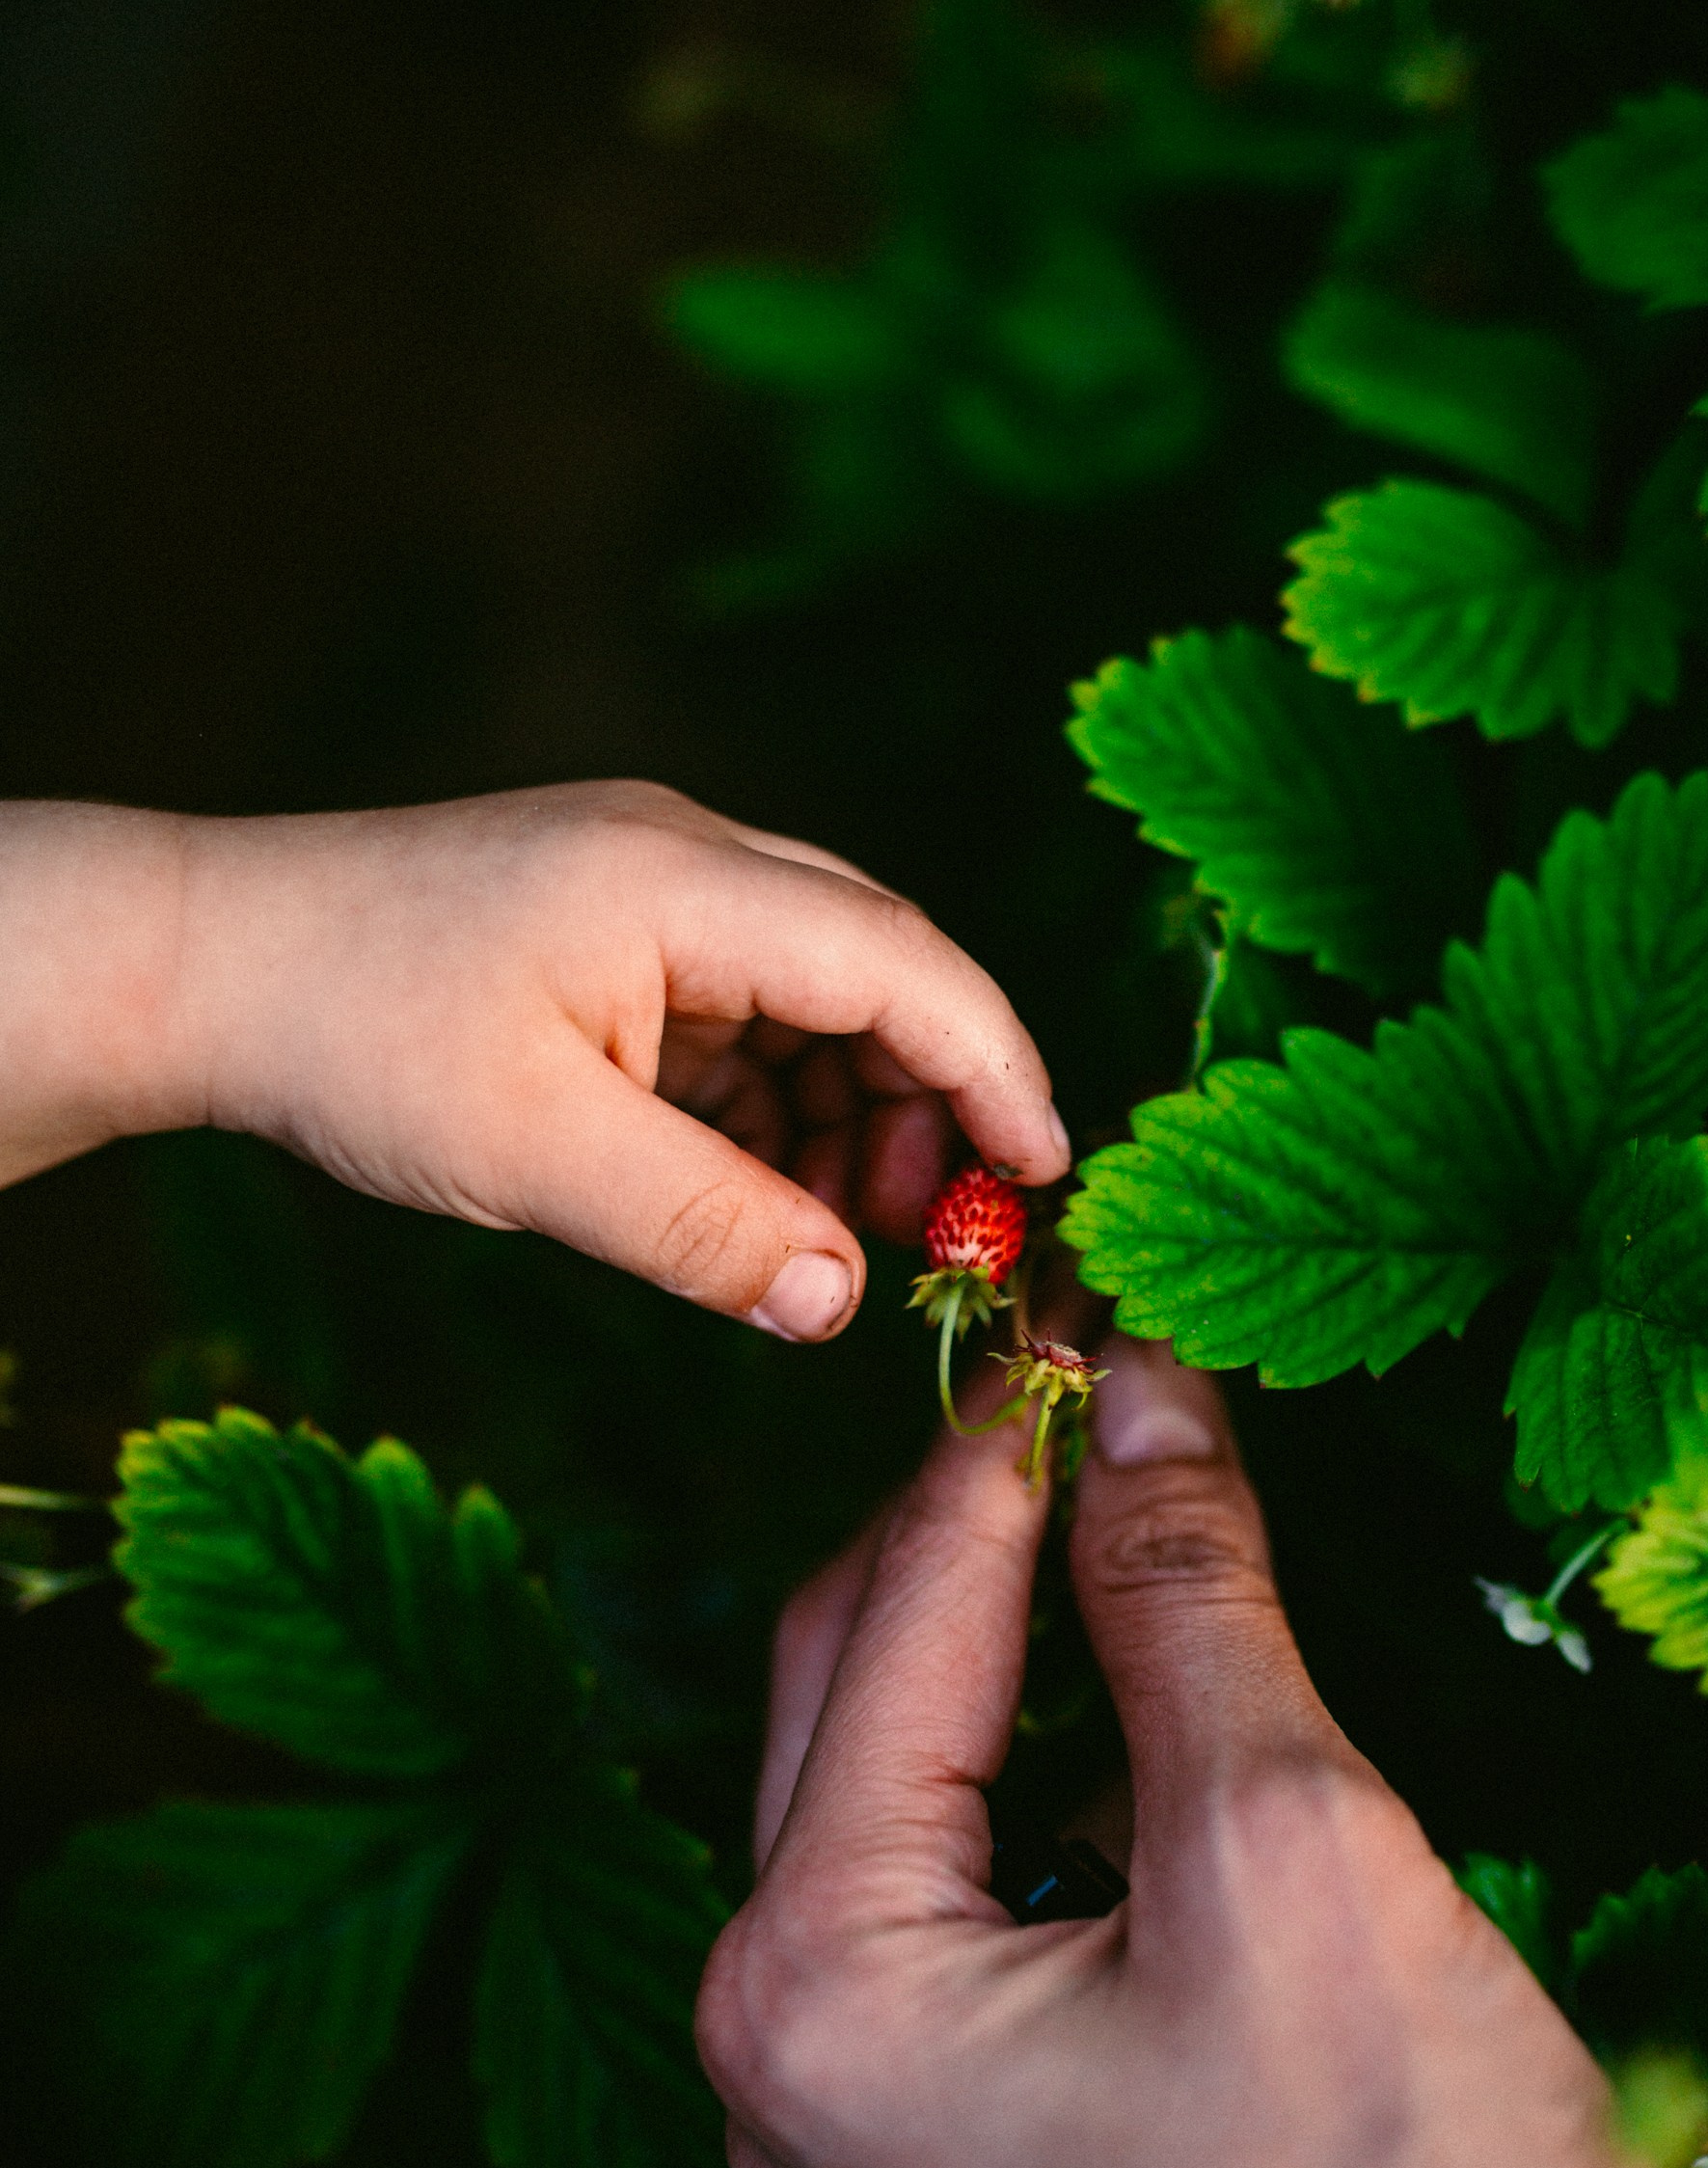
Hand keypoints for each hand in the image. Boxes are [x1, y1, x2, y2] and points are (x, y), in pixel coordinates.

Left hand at [0, 786, 1066, 1334]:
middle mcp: (687, 864)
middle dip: (928, 1101)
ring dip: (848, 1114)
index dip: (995, 1069)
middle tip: (929, 1238)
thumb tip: (844, 1304)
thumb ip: (705, 1228)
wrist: (201, 965)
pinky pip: (739, 1021)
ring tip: (835, 1233)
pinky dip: (770, 1110)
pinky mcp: (612, 941)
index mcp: (683, 881)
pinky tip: (756, 1194)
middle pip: (878, 969)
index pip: (903, 962)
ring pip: (814, 1000)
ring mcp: (649, 895)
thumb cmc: (351, 1036)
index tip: (1045, 1178)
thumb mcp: (535, 1155)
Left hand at [698, 1338, 1707, 2167]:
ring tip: (1151, 1503)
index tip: (1101, 1292)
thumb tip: (1139, 1380)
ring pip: (915, 1783)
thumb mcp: (1294, 1856)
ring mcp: (863, 2114)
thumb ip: (1183, 1594)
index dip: (1013, 1436)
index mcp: (816, 1974)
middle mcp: (786, 2046)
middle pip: (867, 1684)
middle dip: (992, 1521)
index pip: (904, 1611)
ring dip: (1026, 1638)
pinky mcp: (959, 2149)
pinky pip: (969, 1892)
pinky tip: (1157, 1696)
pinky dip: (1054, 1771)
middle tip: (1124, 1374)